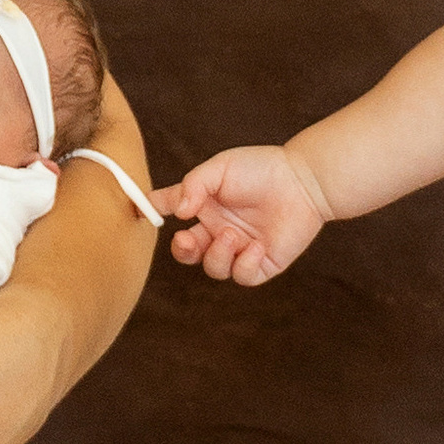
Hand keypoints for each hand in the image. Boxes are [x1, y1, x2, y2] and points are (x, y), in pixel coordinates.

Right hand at [158, 144, 332, 285]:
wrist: (304, 181)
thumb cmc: (262, 169)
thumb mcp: (221, 167)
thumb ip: (193, 185)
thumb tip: (178, 212)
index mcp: (205, 205)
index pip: (172, 209)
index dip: (152, 210)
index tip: (139, 210)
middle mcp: (219, 228)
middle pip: (188, 251)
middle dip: (182, 251)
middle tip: (187, 241)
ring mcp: (239, 248)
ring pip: (213, 267)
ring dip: (217, 254)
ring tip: (232, 234)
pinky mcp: (262, 263)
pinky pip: (242, 276)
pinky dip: (244, 264)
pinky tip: (256, 245)